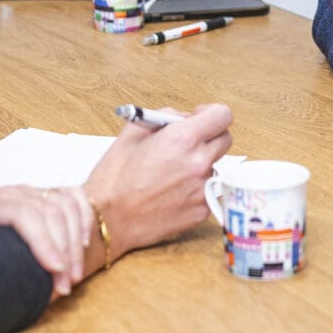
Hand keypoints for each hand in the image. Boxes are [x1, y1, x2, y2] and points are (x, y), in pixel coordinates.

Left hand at [0, 185, 94, 295]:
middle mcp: (15, 193)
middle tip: (65, 287)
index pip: (24, 214)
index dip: (43, 241)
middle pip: (51, 212)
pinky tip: (85, 244)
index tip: (54, 270)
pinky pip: (75, 197)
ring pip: (66, 206)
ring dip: (76, 242)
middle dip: (64, 252)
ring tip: (74, 275)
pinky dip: (84, 219)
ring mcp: (33, 192)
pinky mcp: (45, 195)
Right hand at [85, 103, 233, 256]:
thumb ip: (164, 117)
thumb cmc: (114, 177)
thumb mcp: (133, 131)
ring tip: (171, 172)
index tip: (199, 118)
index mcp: (183, 139)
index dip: (211, 113)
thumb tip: (183, 118)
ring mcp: (202, 189)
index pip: (222, 115)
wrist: (107, 219)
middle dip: (209, 137)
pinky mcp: (201, 211)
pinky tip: (170, 192)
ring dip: (200, 163)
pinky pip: (206, 190)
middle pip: (225, 139)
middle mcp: (199, 163)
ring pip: (215, 166)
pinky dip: (194, 188)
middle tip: (185, 144)